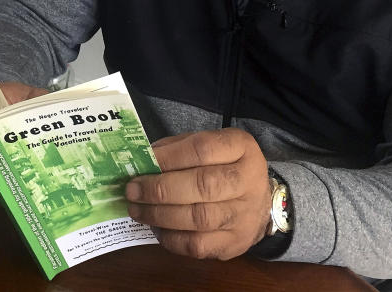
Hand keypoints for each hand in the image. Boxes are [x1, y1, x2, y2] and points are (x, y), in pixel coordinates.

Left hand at [125, 128, 270, 259]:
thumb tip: (140, 161)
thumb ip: (175, 149)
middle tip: (132, 190)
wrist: (259, 201)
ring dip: (159, 215)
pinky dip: (170, 238)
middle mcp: (248, 181)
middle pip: (203, 185)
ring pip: (198, 219)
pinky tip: (156, 227)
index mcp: (241, 148)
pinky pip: (197, 246)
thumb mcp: (206, 145)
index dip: (168, 157)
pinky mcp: (234, 244)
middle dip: (160, 188)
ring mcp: (244, 216)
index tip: (142, 162)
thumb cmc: (222, 167)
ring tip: (137, 209)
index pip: (202, 149)